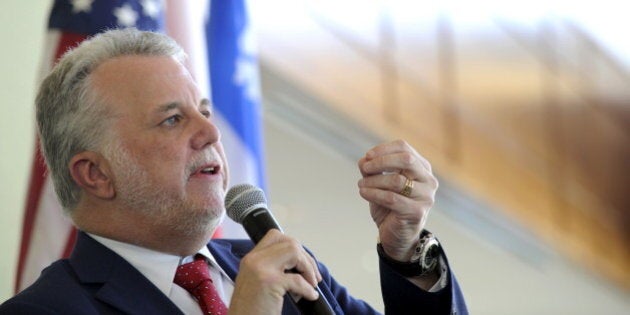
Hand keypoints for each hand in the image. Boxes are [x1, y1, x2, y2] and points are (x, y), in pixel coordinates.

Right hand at [228, 230, 321, 314]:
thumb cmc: (251, 309)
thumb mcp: (257, 283)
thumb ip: (272, 269)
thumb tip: (300, 264)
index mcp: (251, 259)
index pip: (275, 236)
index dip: (294, 247)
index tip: (301, 264)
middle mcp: (254, 260)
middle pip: (289, 242)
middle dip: (307, 258)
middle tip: (313, 277)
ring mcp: (260, 269)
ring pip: (294, 251)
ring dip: (308, 268)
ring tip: (311, 284)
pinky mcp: (269, 282)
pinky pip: (298, 279)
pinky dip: (308, 289)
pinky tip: (310, 296)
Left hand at [357, 140, 437, 261]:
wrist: (397, 236)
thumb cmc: (390, 206)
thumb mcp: (379, 184)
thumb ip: (373, 170)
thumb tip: (364, 159)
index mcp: (421, 168)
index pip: (404, 148)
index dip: (384, 149)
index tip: (367, 156)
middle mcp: (428, 180)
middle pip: (406, 159)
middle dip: (381, 162)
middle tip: (364, 168)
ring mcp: (426, 196)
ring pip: (397, 180)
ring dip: (374, 181)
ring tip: (361, 185)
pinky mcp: (418, 212)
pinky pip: (392, 198)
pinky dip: (374, 194)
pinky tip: (364, 193)